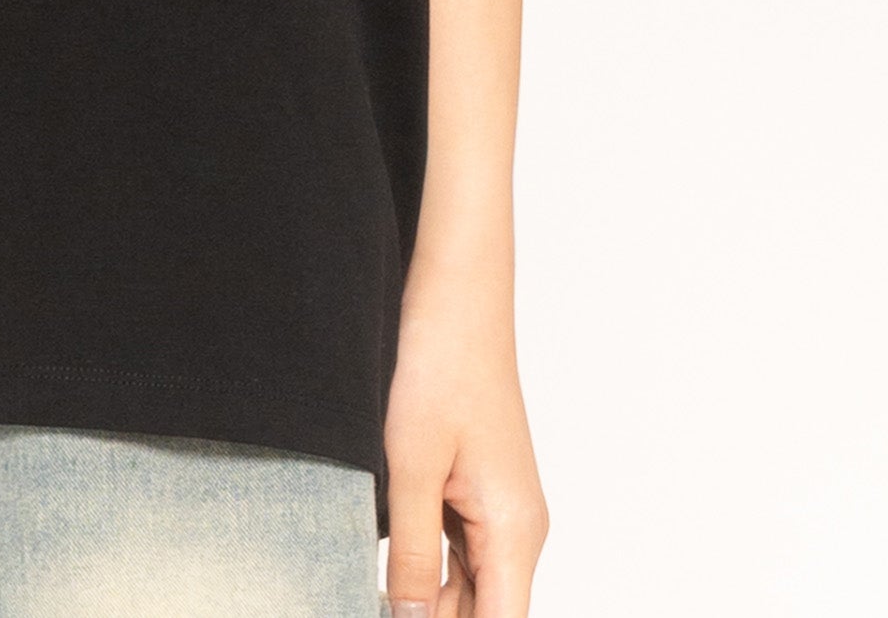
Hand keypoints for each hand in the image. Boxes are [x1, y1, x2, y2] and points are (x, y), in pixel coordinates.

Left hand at [383, 287, 547, 614]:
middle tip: (369, 601)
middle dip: (430, 616)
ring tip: (369, 591)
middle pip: (480, 611)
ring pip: (466, 585)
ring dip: (422, 595)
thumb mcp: (411, 466)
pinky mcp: (480, 492)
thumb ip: (410, 552)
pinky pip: (457, 550)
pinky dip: (423, 563)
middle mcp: (518, 529)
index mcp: (514, 532)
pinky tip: (383, 563)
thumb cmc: (440, 368)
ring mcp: (501, 511)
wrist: (456, 300)